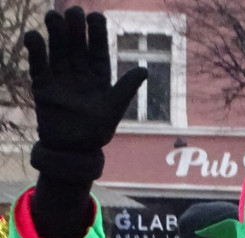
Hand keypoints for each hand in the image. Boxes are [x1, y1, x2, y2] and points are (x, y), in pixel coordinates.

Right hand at [24, 7, 146, 181]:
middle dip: (74, 28)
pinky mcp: (43, 86)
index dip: (96, 33)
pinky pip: (39, 65)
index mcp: (99, 76)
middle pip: (76, 45)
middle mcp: (79, 73)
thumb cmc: (98, 131)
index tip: (96, 16)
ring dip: (55, 33)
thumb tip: (144, 69)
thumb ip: (126, 88)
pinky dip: (35, 51)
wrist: (75, 150)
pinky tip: (34, 36)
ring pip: (57, 50)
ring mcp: (60, 78)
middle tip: (73, 11)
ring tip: (53, 16)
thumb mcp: (114, 108)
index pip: (98, 49)